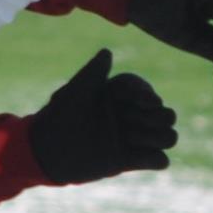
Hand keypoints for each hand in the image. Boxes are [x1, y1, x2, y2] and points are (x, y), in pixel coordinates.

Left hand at [23, 49, 176, 185]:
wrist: (45, 152)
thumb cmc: (57, 117)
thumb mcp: (75, 92)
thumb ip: (93, 72)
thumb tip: (108, 52)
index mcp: (116, 96)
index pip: (144, 91)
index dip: (146, 95)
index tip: (142, 100)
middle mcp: (127, 115)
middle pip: (164, 114)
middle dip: (156, 117)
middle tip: (130, 124)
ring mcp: (130, 139)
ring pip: (167, 137)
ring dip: (158, 137)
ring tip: (131, 139)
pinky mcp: (128, 160)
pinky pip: (159, 160)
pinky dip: (156, 159)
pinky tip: (136, 155)